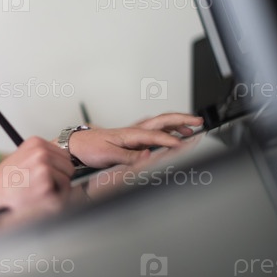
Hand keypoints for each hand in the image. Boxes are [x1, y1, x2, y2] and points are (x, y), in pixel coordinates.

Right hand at [0, 136, 74, 213]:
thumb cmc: (3, 181)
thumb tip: (63, 161)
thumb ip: (41, 156)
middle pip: (68, 165)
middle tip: (43, 186)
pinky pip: (64, 194)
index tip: (49, 175)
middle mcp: (41, 152)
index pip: (64, 153)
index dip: (58, 167)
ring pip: (67, 179)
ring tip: (38, 192)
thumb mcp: (22, 157)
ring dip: (58, 189)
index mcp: (36, 143)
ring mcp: (44, 168)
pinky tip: (39, 199)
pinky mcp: (46, 186)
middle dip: (60, 177)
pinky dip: (55, 200)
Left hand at [64, 113, 202, 167]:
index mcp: (130, 134)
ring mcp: (133, 132)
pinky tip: (172, 133)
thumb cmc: (90, 148)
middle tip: (198, 121)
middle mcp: (133, 130)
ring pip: (160, 123)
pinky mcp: (132, 136)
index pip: (155, 135)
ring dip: (177, 123)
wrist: (77, 144)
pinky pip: (154, 129)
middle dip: (182, 120)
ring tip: (192, 127)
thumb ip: (129, 157)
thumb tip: (147, 156)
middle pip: (162, 120)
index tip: (185, 144)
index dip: (171, 140)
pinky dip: (167, 129)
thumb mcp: (108, 156)